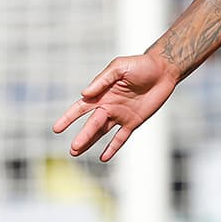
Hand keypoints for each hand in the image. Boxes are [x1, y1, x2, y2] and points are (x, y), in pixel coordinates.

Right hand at [53, 54, 178, 160]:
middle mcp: (109, 106)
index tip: (56, 129)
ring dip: (90, 142)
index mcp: (102, 93)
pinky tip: (104, 157)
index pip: (81, 107)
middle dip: (82, 136)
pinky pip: (121, 137)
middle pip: (92, 124)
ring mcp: (121, 115)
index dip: (68, 117)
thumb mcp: (119, 67)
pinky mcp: (134, 121)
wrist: (164, 70)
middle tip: (73, 148)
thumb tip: (84, 93)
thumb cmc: (140, 65)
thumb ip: (102, 80)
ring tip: (77, 152)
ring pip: (102, 132)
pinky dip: (113, 147)